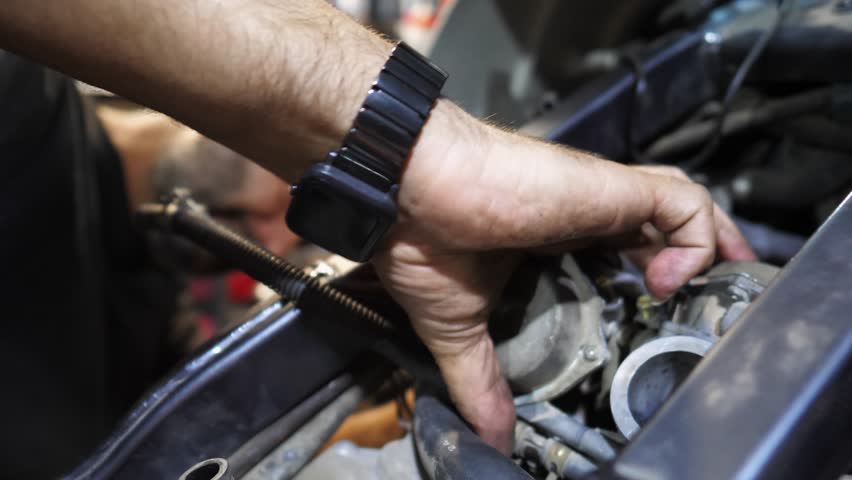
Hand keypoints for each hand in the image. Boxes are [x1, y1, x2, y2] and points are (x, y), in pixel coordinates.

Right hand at [372, 101, 755, 454]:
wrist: (407, 188)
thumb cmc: (422, 234)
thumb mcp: (459, 326)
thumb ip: (480, 376)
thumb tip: (488, 434)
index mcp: (549, 237)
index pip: (619, 248)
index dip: (649, 275)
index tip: (660, 315)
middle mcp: (580, 213)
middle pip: (661, 225)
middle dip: (693, 262)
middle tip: (701, 307)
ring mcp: (597, 197)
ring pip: (682, 208)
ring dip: (707, 248)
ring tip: (703, 293)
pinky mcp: (607, 187)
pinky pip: (681, 202)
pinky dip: (695, 240)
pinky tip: (666, 280)